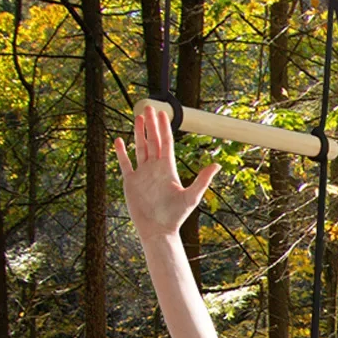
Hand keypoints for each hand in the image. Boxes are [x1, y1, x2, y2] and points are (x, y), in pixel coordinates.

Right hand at [114, 104, 219, 241]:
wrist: (158, 230)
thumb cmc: (176, 216)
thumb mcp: (191, 196)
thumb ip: (202, 179)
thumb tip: (217, 165)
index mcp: (168, 169)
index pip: (166, 143)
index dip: (164, 128)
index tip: (162, 113)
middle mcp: (155, 169)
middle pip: (153, 141)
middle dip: (151, 125)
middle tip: (149, 107)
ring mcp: (143, 174)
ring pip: (140, 148)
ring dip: (139, 133)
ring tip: (138, 118)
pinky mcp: (131, 182)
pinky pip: (125, 164)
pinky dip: (122, 152)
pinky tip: (120, 141)